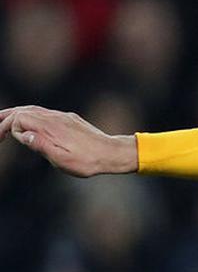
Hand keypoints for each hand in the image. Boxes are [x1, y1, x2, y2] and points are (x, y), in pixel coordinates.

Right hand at [0, 106, 136, 176]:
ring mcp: (63, 117)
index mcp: (52, 127)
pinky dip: (29, 115)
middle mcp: (56, 118)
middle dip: (6, 117)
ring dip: (16, 114)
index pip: (21, 118)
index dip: (7, 127)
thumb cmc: (88, 161)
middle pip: (24, 110)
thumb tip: (22, 135)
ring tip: (2, 122)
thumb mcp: (62, 160)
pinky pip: (44, 113)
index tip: (1, 139)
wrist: (112, 153)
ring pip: (34, 110)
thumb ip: (41, 146)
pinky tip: (26, 123)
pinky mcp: (69, 119)